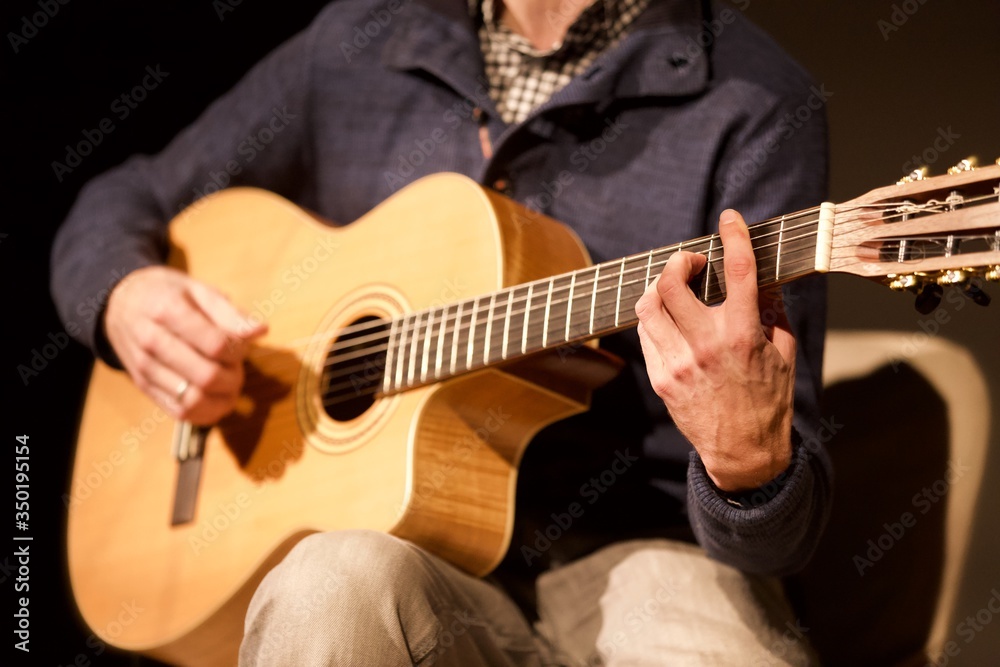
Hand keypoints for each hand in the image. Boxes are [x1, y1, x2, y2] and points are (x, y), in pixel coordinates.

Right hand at [104, 266, 266, 424]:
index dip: (238, 350)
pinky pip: (180, 412)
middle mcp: (152, 343)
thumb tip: (260, 331)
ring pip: (194, 400)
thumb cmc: (167, 294)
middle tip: (237, 366)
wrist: (119, 304)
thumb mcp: (199, 290)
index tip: (242, 346)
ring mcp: (145, 368)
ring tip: (229, 383)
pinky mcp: (144, 387)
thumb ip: (230, 313)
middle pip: (207, 376)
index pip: (216, 345)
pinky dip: (207, 413)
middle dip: (234, 377)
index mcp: (168, 312)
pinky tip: (217, 399)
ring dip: (223, 398)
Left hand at [635, 209, 794, 491]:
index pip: (739, 271)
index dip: (733, 236)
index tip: (729, 219)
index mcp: (744, 335)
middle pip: (672, 283)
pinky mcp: (661, 378)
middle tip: (692, 261)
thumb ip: (773, 310)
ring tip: (676, 288)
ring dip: (660, 287)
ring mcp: (678, 363)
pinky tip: (668, 318)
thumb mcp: (784, 352)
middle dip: (679, 261)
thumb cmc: (769, 400)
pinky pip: (645, 334)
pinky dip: (654, 317)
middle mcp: (706, 345)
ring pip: (649, 306)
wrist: (743, 452)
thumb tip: (762, 274)